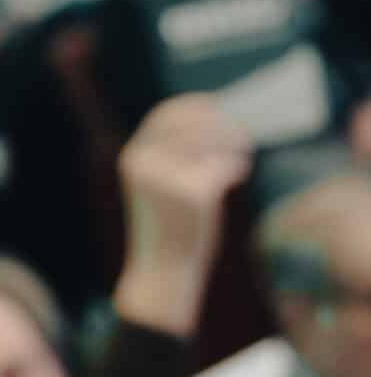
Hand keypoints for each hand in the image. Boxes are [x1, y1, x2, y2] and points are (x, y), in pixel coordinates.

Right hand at [114, 96, 250, 336]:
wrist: (164, 269)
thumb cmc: (168, 225)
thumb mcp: (163, 182)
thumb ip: (178, 151)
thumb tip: (216, 117)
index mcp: (135, 157)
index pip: (166, 114)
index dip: (195, 107)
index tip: (218, 107)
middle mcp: (146, 163)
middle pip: (192, 123)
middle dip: (221, 124)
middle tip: (242, 136)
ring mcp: (169, 177)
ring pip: (211, 142)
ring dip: (232, 144)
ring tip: (241, 156)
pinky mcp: (193, 194)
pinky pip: (222, 167)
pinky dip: (235, 166)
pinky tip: (239, 172)